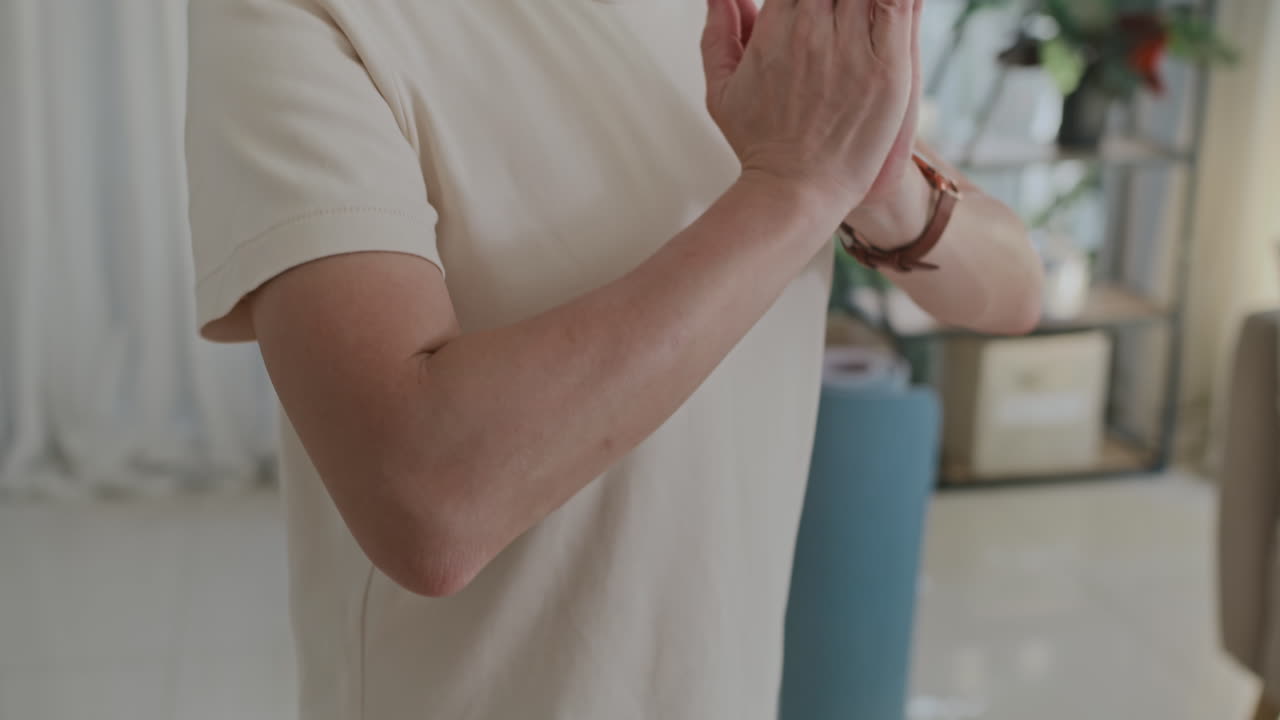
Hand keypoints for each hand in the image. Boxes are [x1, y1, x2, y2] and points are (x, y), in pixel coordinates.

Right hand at [701, 0, 915, 214]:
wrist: (794, 191)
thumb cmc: (761, 144)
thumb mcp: (723, 88)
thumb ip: (720, 34)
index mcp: (775, 26)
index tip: (809, 9)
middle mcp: (812, 28)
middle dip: (835, 1)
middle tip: (836, 17)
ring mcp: (851, 47)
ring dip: (864, 2)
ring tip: (859, 16)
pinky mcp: (887, 67)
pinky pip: (900, 6)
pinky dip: (897, 3)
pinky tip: (891, 8)